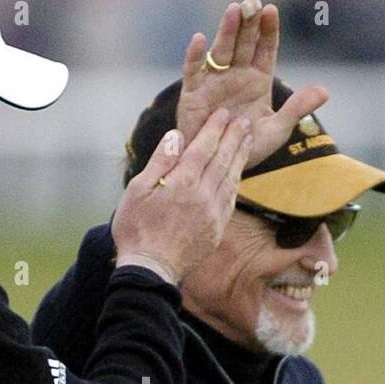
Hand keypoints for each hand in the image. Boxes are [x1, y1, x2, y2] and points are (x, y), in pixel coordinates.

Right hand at [111, 107, 251, 283]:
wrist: (151, 270)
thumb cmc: (136, 230)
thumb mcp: (137, 191)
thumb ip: (160, 162)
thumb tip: (177, 136)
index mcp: (182, 183)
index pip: (203, 148)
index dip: (214, 129)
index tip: (223, 114)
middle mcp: (202, 195)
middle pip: (222, 160)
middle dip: (233, 137)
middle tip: (244, 121)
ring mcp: (213, 214)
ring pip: (231, 178)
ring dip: (240, 156)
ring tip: (248, 140)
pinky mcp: (217, 229)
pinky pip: (231, 199)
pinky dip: (236, 181)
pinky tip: (238, 173)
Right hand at [176, 0, 328, 169]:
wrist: (218, 166)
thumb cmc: (247, 147)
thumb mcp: (277, 130)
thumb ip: (297, 109)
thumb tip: (324, 91)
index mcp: (258, 79)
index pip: (265, 48)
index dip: (268, 29)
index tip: (272, 10)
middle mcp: (236, 74)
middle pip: (243, 43)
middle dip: (248, 22)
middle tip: (252, 1)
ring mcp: (214, 82)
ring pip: (221, 51)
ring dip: (226, 31)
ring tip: (233, 11)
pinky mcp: (193, 94)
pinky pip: (193, 71)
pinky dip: (194, 55)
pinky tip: (199, 39)